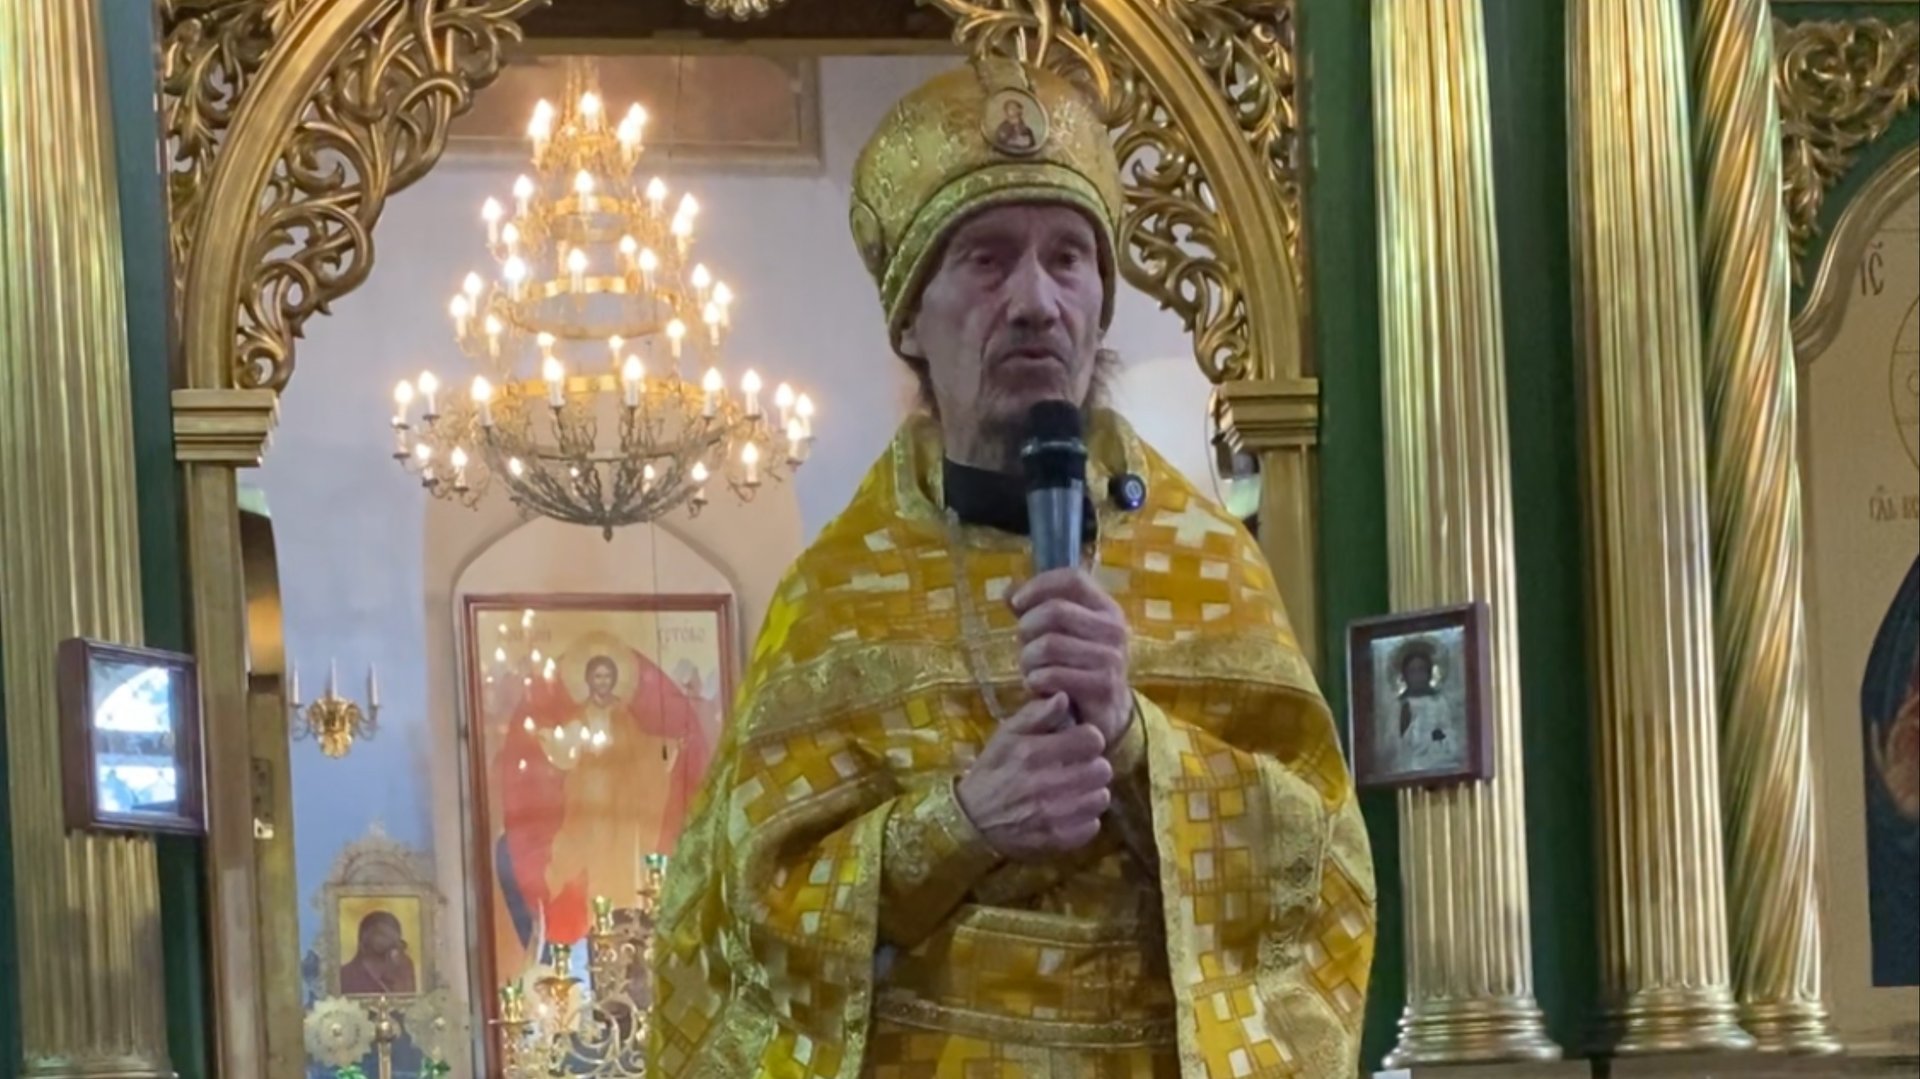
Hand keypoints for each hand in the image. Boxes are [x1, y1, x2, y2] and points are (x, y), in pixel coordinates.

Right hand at [956, 693, 1111, 859]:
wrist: (971, 819)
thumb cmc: (993, 771)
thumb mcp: (1006, 735)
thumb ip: (1036, 714)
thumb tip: (1063, 697)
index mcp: (1032, 753)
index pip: (1091, 739)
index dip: (1088, 738)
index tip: (1079, 743)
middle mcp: (1044, 784)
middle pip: (1102, 769)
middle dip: (1094, 765)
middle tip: (1080, 767)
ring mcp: (1051, 815)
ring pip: (1101, 798)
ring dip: (1092, 792)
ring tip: (1077, 789)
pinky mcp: (1055, 839)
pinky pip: (1092, 827)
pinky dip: (1085, 819)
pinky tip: (1071, 811)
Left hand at [1012, 568, 1131, 747]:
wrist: (1106, 714)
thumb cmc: (1077, 667)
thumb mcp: (1060, 634)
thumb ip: (1036, 610)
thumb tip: (1008, 592)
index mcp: (1105, 608)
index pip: (1072, 579)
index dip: (1038, 586)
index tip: (1016, 603)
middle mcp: (1114, 629)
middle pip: (1055, 611)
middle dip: (1028, 629)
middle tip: (1024, 647)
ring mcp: (1111, 658)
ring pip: (1050, 644)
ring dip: (1029, 660)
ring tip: (1032, 670)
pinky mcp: (1103, 687)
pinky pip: (1053, 675)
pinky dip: (1036, 681)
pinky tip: (1039, 687)